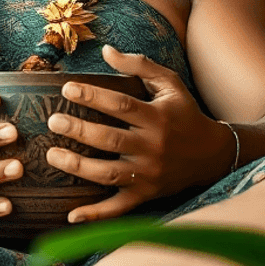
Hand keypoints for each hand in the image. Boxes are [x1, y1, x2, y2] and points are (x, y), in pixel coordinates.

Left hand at [46, 44, 233, 222]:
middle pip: (110, 139)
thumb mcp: (170, 84)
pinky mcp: (146, 195)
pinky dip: (96, 214)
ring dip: (78, 166)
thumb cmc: (184, 113)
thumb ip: (139, 65)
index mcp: (158, 117)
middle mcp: (153, 147)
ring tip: (52, 154)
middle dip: (79, 130)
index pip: (120, 105)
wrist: (212, 155)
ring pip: (109, 173)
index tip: (67, 88)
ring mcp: (149, 174)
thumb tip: (106, 50)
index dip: (93, 96)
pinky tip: (71, 215)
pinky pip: (119, 208)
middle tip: (53, 120)